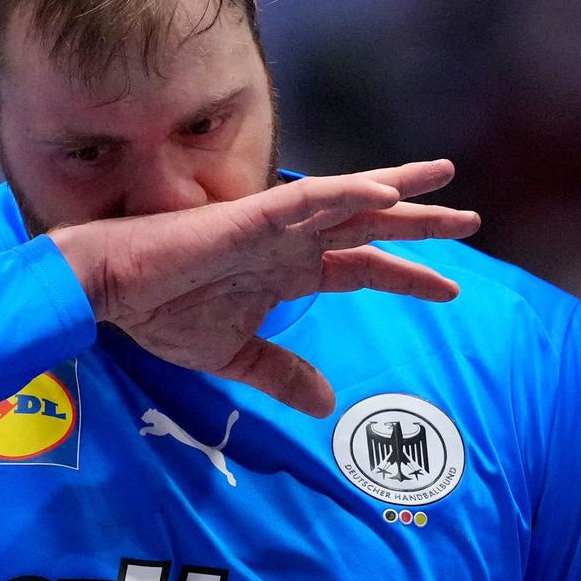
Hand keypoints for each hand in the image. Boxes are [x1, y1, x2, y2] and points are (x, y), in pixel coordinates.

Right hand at [47, 160, 479, 417]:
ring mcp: (272, 224)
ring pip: (348, 201)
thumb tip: (326, 402)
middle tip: (470, 217)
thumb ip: (281, 373)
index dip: (406, 276)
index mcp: (286, 270)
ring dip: (398, 190)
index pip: (360, 268)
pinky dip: (346, 194)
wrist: (111, 292)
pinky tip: (384, 193)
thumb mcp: (233, 355)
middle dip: (421, 223)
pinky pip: (307, 200)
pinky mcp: (249, 217)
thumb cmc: (161, 315)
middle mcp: (288, 241)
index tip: (450, 288)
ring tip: (445, 178)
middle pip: (368, 226)